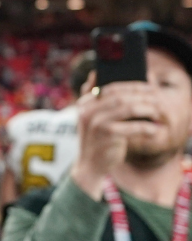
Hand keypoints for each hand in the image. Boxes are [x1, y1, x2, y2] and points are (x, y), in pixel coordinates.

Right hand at [70, 77, 160, 199]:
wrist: (89, 165)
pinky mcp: (108, 136)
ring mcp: (97, 123)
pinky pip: (133, 127)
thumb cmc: (97, 139)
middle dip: (142, 95)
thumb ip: (98, 100)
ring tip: (157, 112)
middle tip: (157, 98)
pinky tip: (154, 130)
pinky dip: (147, 127)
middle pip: (120, 96)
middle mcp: (88, 111)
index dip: (131, 85)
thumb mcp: (92, 118)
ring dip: (147, 109)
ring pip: (128, 108)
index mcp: (84, 104)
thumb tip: (101, 76)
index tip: (148, 86)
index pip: (109, 87)